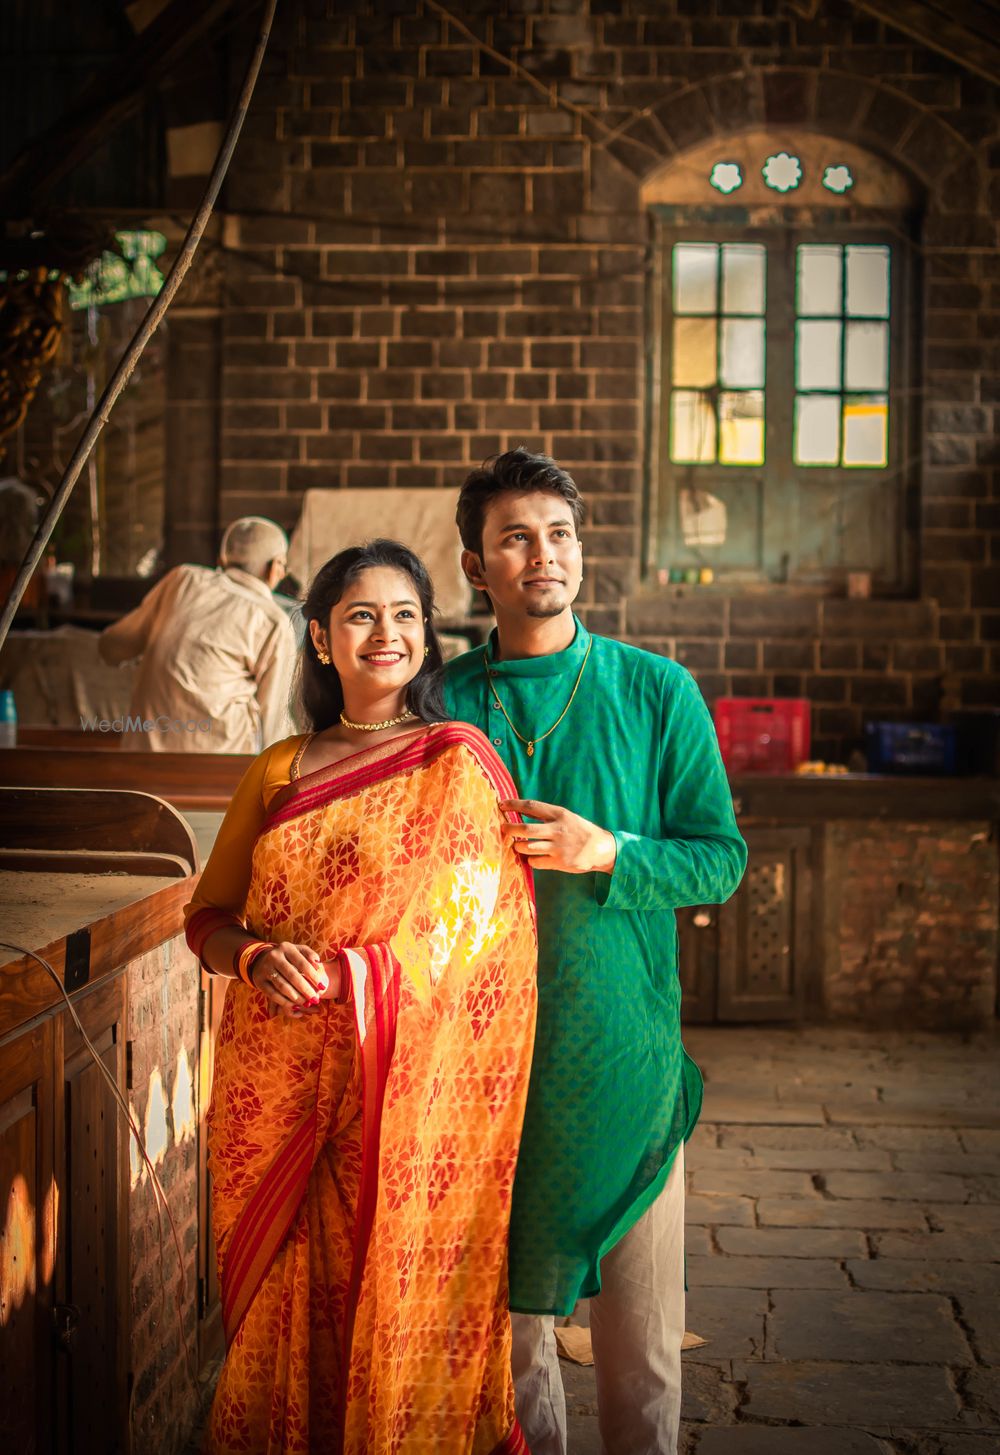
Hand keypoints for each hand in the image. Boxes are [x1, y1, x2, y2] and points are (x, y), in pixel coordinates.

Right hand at [250, 942, 337, 1012]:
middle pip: (292, 976)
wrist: (262, 960)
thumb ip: (310, 955)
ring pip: (282, 986)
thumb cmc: (288, 957)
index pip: (302, 963)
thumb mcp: (298, 951)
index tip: (323, 987)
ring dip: (296, 997)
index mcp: (286, 948)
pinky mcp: (259, 981)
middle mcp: (274, 956)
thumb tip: (318, 964)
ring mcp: (265, 968)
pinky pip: (272, 994)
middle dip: (306, 989)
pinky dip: (284, 1001)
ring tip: (307, 1003)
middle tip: (315, 999)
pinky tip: (294, 1006)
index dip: (313, 976)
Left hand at [499, 799, 616, 874]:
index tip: (501, 805)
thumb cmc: (580, 831)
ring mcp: (558, 847)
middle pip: (526, 829)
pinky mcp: (559, 862)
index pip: (532, 806)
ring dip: (518, 846)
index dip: (514, 805)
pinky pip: (535, 862)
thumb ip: (547, 816)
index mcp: (559, 814)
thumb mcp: (566, 817)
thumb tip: (520, 811)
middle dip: (510, 829)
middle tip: (502, 829)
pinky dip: (530, 860)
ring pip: (528, 847)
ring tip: (516, 845)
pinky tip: (532, 857)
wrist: (601, 849)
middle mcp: (558, 829)